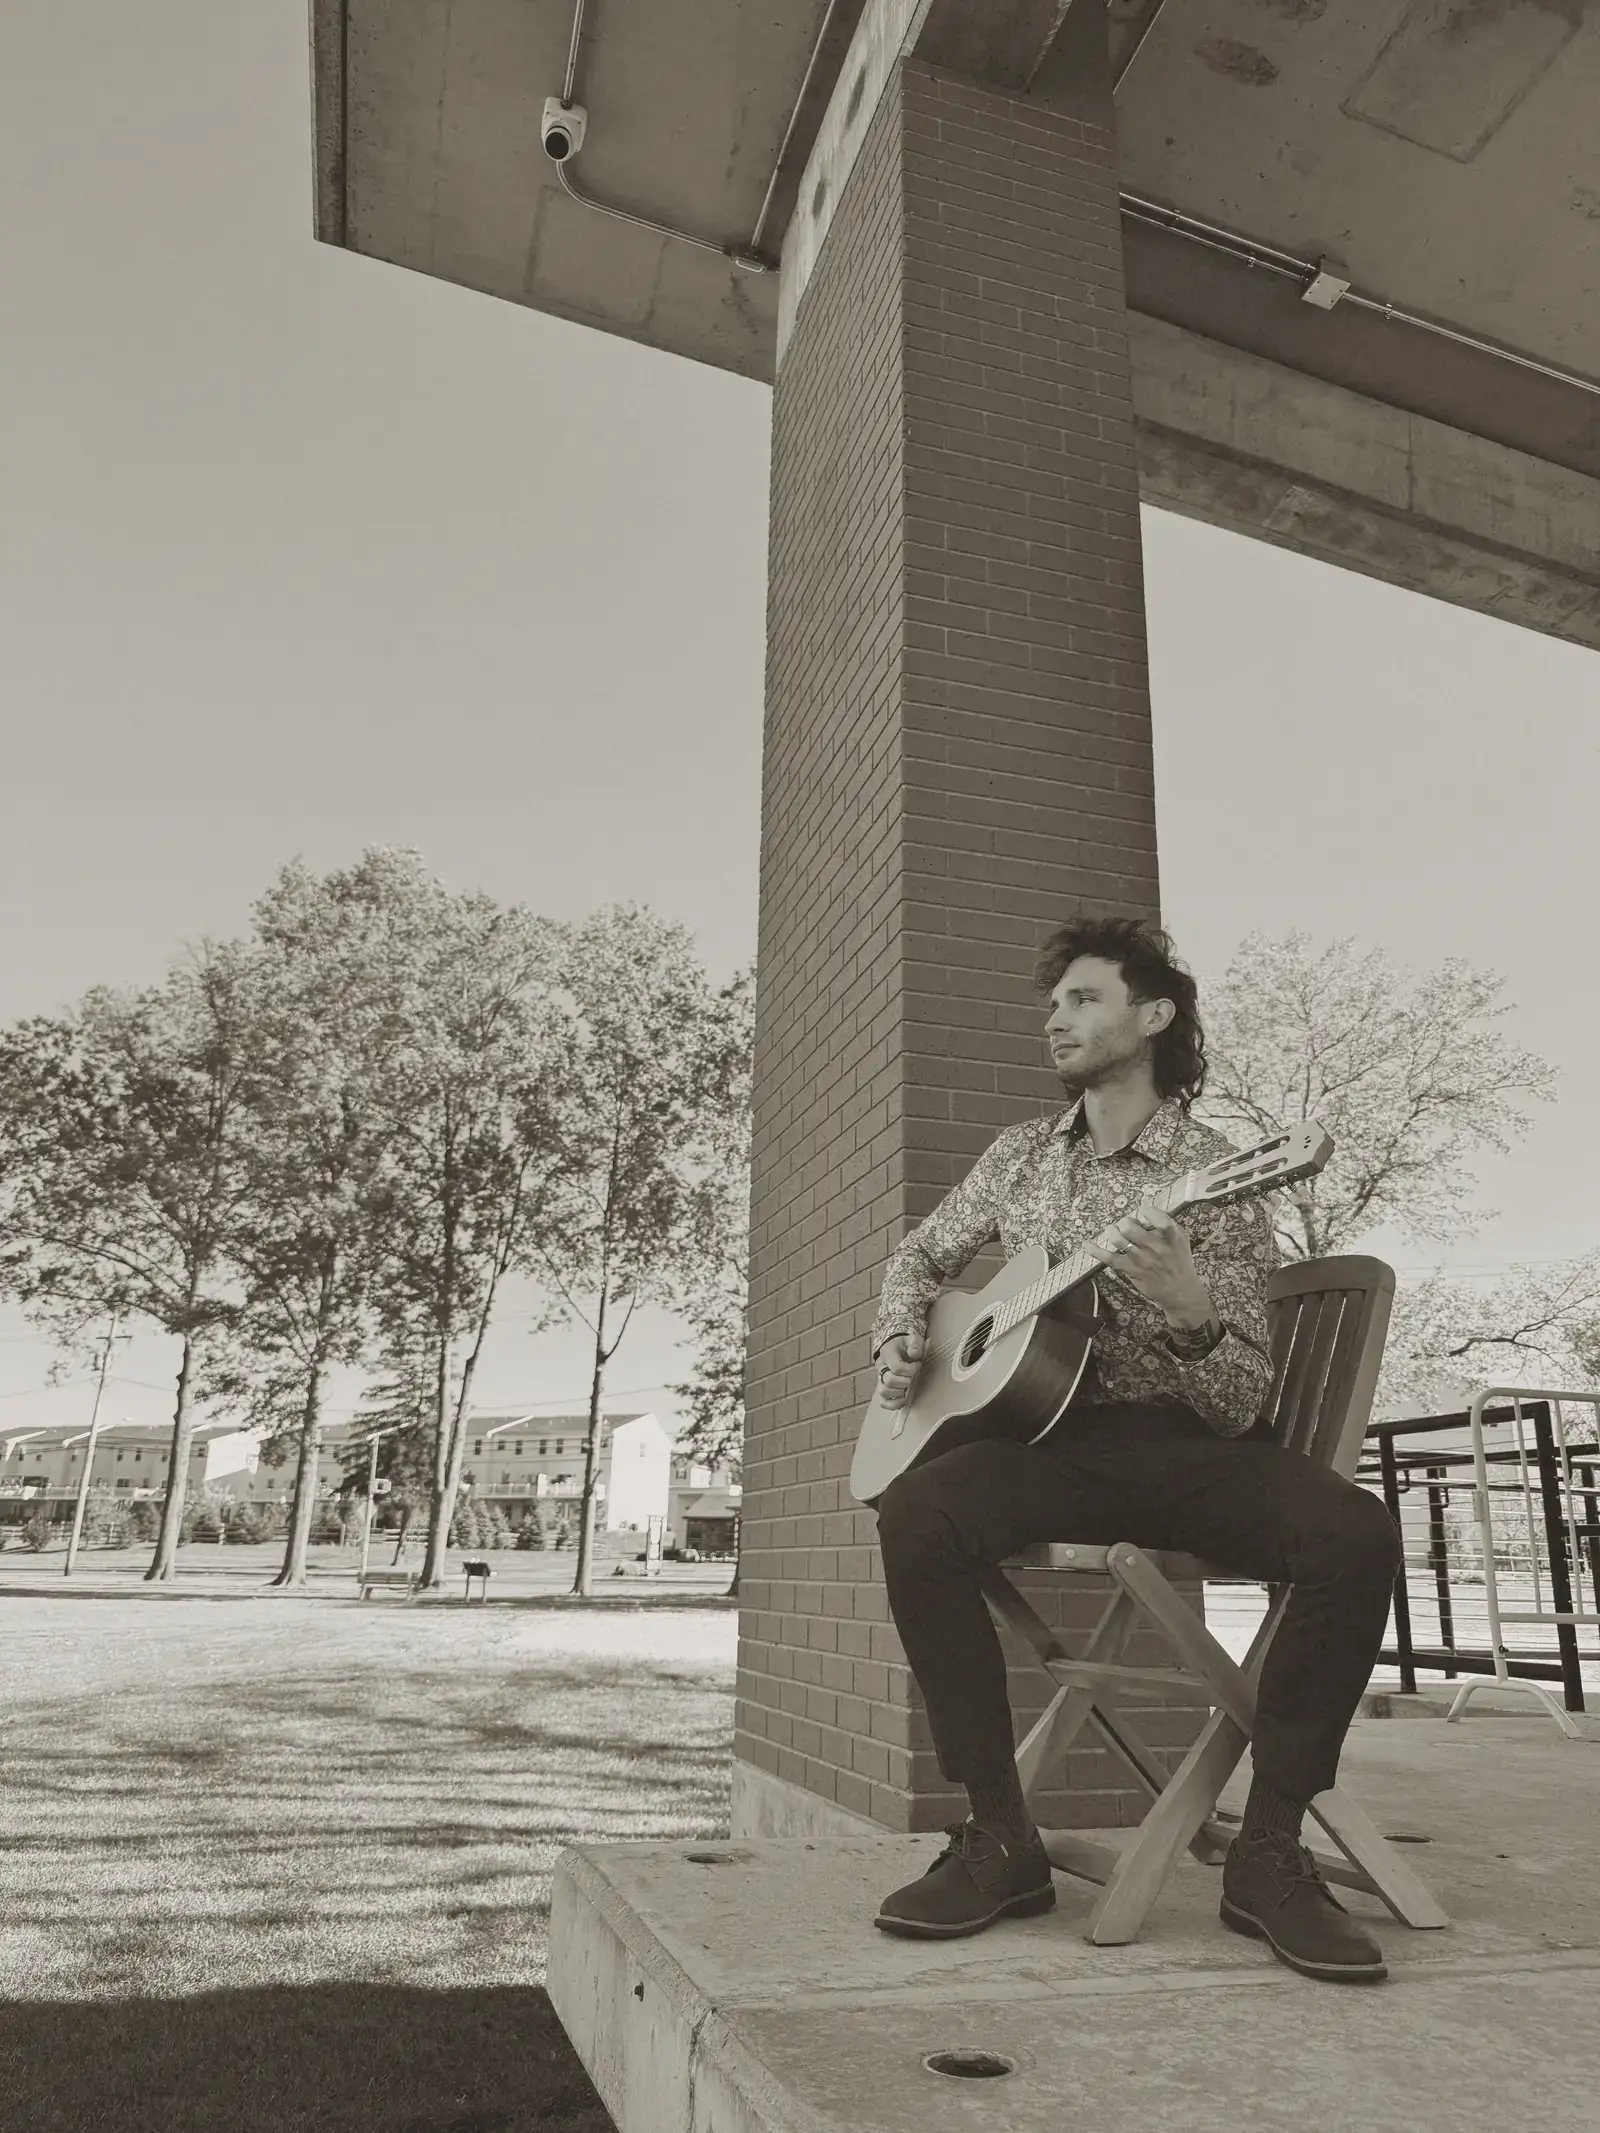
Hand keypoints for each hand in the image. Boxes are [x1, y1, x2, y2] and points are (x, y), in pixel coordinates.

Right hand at [875, 1331, 924, 1409]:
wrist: (897, 1346)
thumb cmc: (906, 1345)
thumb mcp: (913, 1339)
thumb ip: (915, 1344)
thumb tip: (914, 1354)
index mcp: (887, 1353)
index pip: (896, 1367)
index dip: (911, 1370)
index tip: (918, 1365)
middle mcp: (881, 1367)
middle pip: (889, 1380)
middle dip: (905, 1382)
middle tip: (913, 1378)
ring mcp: (880, 1379)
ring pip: (884, 1392)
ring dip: (899, 1393)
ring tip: (907, 1388)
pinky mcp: (883, 1388)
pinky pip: (883, 1402)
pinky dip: (893, 1404)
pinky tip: (903, 1400)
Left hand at [1088, 1203, 1211, 1323]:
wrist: (1180, 1291)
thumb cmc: (1179, 1261)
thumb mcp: (1181, 1240)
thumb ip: (1167, 1225)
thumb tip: (1146, 1212)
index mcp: (1172, 1237)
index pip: (1158, 1217)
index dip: (1148, 1211)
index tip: (1144, 1212)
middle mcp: (1156, 1247)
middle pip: (1130, 1227)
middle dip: (1125, 1222)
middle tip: (1127, 1226)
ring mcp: (1142, 1260)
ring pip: (1118, 1240)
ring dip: (1112, 1232)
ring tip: (1114, 1232)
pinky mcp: (1131, 1270)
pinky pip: (1109, 1258)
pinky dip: (1095, 1250)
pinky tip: (1085, 1244)